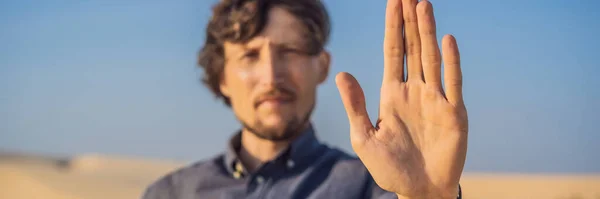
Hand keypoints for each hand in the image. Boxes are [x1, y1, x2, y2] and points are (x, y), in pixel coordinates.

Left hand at [335, 0, 467, 197]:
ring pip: (431, 57)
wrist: (419, 190)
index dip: (392, 26)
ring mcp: (435, 99)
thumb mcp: (364, 137)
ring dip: (427, 32)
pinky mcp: (453, 112)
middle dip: (410, 21)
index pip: (393, 52)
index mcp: (392, 93)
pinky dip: (451, 62)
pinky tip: (447, 40)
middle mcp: (414, 90)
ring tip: (423, 5)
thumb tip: (342, 73)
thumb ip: (355, 105)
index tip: (393, 1)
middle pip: (412, 47)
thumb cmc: (390, 168)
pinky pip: (453, 82)